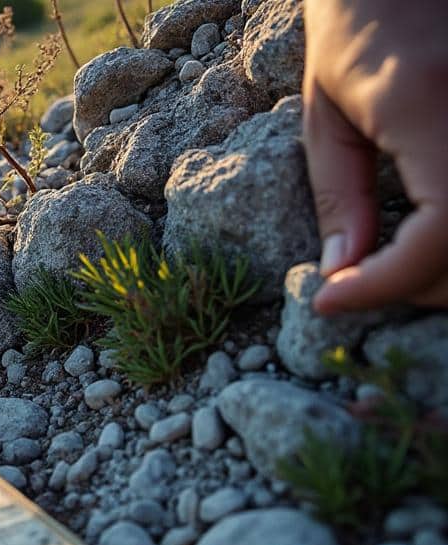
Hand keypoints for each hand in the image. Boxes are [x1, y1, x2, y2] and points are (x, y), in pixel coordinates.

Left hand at [304, 0, 447, 313]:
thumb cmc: (357, 22)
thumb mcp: (328, 110)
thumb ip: (339, 195)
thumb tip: (342, 272)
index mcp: (426, 101)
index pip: (442, 229)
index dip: (390, 282)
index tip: (332, 298)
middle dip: (422, 287)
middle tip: (362, 286)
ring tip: (398, 268)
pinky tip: (434, 238)